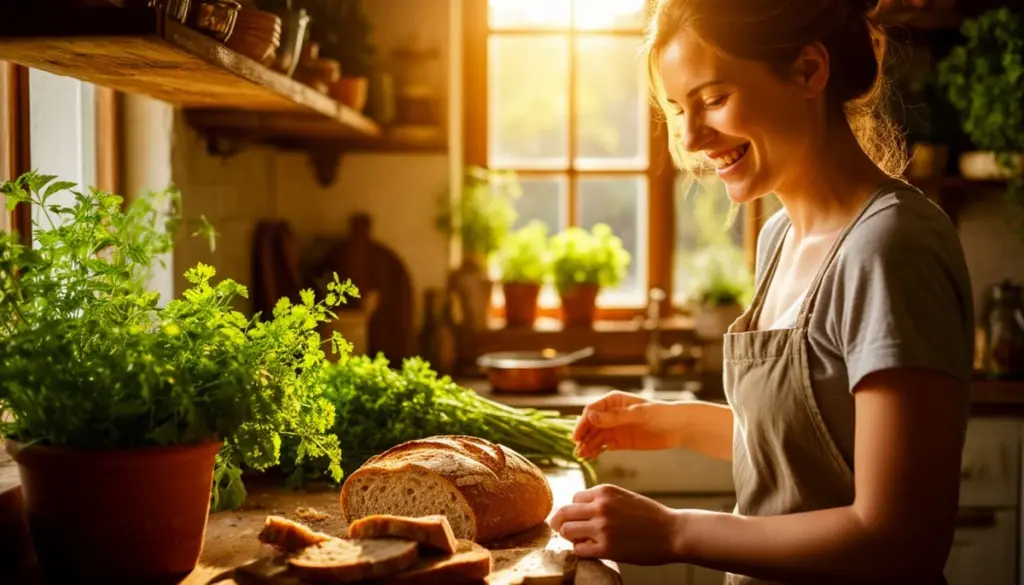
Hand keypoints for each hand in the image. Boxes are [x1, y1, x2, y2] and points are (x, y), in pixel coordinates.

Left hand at [550, 484, 682, 564]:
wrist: (673, 532)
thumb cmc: (651, 516)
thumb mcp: (624, 497)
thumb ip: (602, 501)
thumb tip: (579, 511)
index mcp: (604, 491)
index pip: (574, 499)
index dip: (576, 511)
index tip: (582, 519)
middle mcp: (600, 506)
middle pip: (564, 513)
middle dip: (562, 523)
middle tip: (567, 531)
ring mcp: (602, 527)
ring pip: (566, 531)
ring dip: (571, 537)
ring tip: (583, 541)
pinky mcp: (606, 548)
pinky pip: (578, 549)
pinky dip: (581, 550)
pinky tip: (593, 550)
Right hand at [573, 391, 679, 458]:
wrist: (678, 428)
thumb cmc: (660, 414)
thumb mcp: (637, 414)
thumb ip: (615, 417)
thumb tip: (591, 417)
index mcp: (613, 401)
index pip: (592, 411)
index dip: (583, 423)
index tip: (576, 436)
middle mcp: (610, 414)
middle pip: (590, 425)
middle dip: (583, 436)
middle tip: (577, 449)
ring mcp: (614, 428)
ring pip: (595, 437)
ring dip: (587, 445)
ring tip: (582, 456)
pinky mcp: (619, 441)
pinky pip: (603, 446)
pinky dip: (595, 451)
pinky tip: (590, 457)